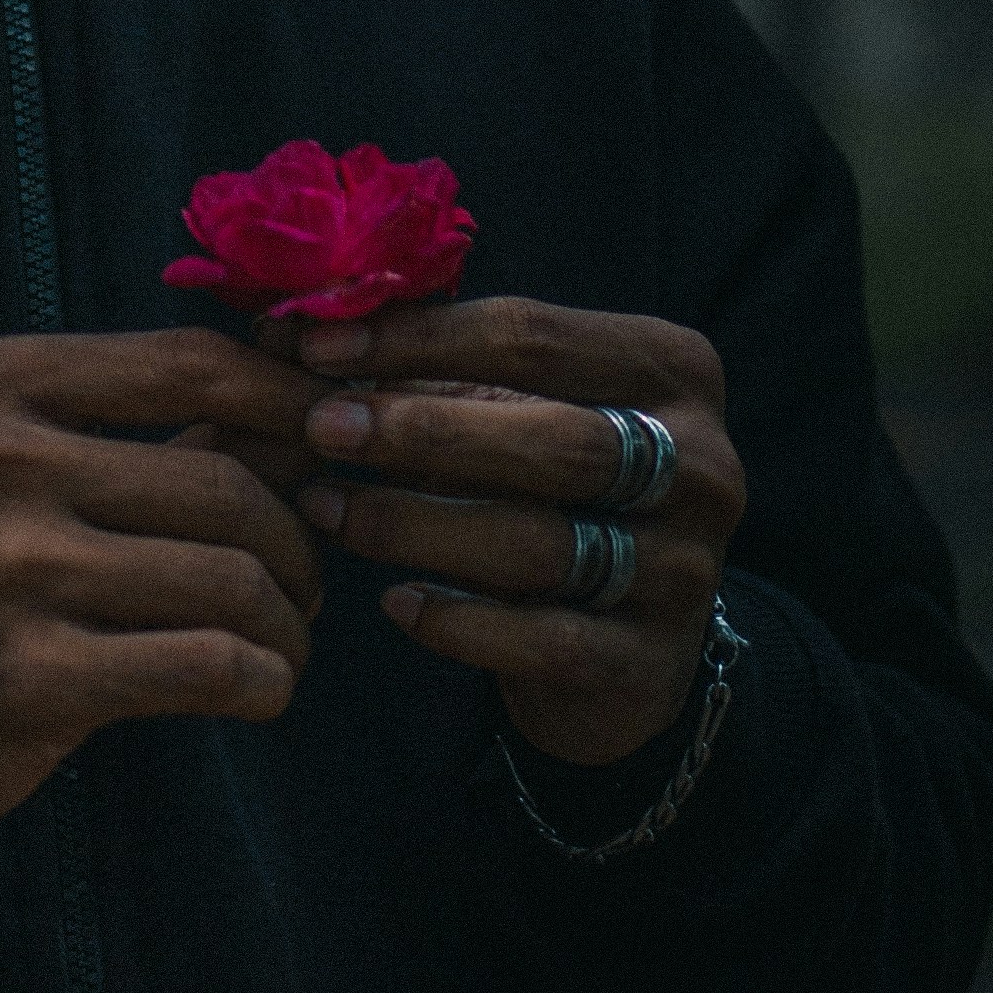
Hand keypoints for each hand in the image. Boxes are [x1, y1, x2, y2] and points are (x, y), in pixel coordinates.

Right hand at [0, 328, 324, 873]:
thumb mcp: (9, 475)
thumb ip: (144, 431)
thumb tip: (305, 402)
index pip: (190, 360)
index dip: (289, 400)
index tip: (335, 443)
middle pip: (228, 479)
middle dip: (299, 539)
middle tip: (306, 583)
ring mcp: (6, 567)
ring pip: (232, 577)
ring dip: (289, 622)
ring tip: (284, 642)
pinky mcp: (29, 676)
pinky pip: (209, 664)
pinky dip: (263, 680)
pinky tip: (258, 689)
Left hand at [293, 297, 742, 769]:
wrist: (636, 648)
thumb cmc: (557, 496)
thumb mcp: (516, 419)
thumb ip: (430, 375)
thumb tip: (291, 331)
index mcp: (673, 371)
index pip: (535, 336)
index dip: (419, 337)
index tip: (318, 347)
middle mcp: (702, 464)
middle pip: (549, 436)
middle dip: (420, 427)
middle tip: (320, 425)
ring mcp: (683, 569)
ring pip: (537, 540)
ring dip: (414, 522)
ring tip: (327, 508)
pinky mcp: (647, 661)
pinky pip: (540, 639)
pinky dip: (457, 619)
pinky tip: (393, 602)